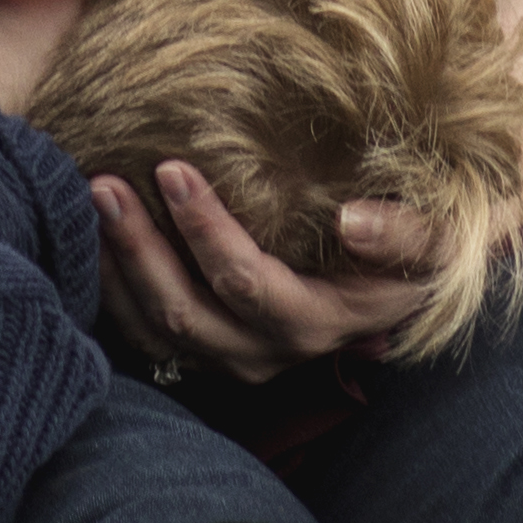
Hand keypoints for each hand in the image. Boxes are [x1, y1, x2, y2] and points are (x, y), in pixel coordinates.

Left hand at [91, 162, 441, 385]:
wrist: (405, 286)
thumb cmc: (417, 250)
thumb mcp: (435, 241)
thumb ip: (406, 234)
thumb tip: (356, 221)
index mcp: (318, 321)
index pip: (249, 284)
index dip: (206, 232)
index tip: (172, 166)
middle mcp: (269, 350)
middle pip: (188, 313)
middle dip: (140, 249)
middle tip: (104, 183)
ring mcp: (233, 355)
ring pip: (158, 330)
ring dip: (117, 269)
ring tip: (87, 203)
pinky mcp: (207, 349)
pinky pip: (146, 334)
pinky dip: (112, 290)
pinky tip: (87, 240)